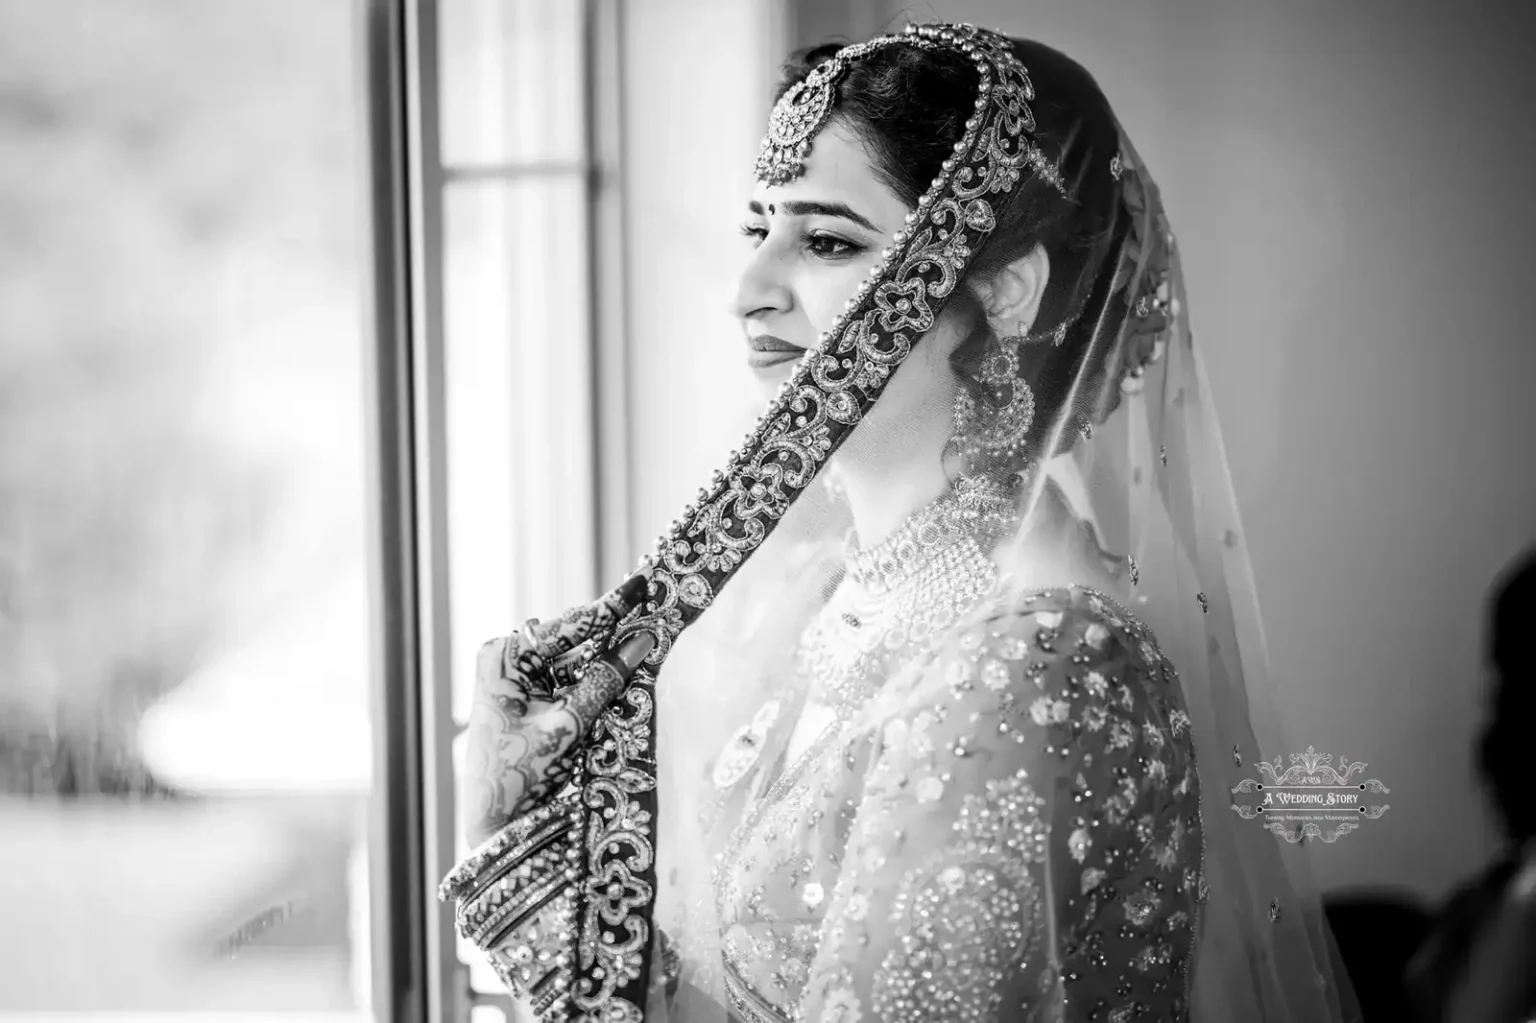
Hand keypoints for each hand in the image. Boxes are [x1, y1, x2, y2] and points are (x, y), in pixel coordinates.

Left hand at [462, 572, 654, 846]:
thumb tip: (642, 641)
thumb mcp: (568, 725)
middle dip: (614, 631)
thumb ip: (605, 681)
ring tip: (648, 642)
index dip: (612, 607)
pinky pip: (570, 679)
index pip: (570, 625)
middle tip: (655, 613)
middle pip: (574, 639)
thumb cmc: (518, 775)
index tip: (642, 582)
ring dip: (608, 658)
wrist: (493, 824)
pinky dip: (596, 680)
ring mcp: (516, 677)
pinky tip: (626, 672)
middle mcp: (507, 658)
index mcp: (505, 655)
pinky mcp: (528, 697)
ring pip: (576, 659)